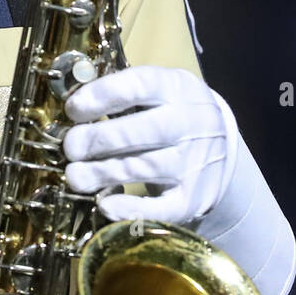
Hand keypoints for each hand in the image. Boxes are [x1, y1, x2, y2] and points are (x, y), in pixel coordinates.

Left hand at [61, 65, 236, 223]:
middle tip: (71, 147)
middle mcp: (190, 122)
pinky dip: (131, 209)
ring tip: (75, 176)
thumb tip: (72, 105)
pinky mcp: (193, 199)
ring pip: (144, 168)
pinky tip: (105, 204)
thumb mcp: (158, 89)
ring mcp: (194, 162)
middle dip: (98, 139)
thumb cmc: (172, 111)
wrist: (224, 146)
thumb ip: (121, 92)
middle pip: (142, 130)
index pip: (139, 85)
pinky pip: (161, 208)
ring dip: (103, 173)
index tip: (73, 108)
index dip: (101, 96)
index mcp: (176, 87)